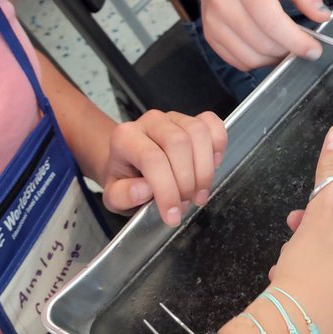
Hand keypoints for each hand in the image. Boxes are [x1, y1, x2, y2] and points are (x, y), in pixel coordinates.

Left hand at [100, 110, 226, 225]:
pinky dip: (218, 144)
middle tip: (185, 204)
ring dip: (204, 169)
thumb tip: (144, 189)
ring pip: (198, 132)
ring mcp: (174, 118)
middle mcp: (150, 121)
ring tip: (199, 194)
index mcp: (125, 137)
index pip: (152, 158)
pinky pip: (212, 122)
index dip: (166, 190)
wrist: (130, 164)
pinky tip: (213, 165)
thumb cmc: (125, 180)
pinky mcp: (192, 119)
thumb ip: (123, 195)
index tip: (172, 215)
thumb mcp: (114, 196)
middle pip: (178, 143)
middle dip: (187, 180)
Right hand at [195, 0, 329, 70]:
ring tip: (283, 45)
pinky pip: (239, 62)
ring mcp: (214, 23)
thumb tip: (323, 15)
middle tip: (300, 45)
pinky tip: (265, 46)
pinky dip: (257, 61)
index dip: (297, 42)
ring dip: (273, 58)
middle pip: (263, 44)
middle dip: (288, 50)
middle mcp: (224, 4)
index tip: (314, 50)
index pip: (273, 23)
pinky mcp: (210, 36)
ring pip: (251, 58)